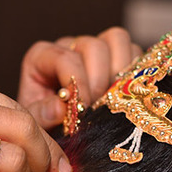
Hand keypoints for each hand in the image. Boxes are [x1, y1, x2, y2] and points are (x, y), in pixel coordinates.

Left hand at [18, 27, 140, 127]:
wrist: (57, 132)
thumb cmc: (44, 124)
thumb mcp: (36, 123)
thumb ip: (42, 115)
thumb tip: (59, 107)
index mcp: (42, 57)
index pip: (65, 57)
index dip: (77, 82)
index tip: (80, 110)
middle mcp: (69, 47)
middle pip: (93, 45)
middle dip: (99, 81)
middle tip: (96, 108)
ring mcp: (94, 50)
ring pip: (117, 39)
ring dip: (120, 72)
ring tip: (112, 100)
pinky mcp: (116, 57)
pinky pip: (135, 51)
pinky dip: (134, 73)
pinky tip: (124, 97)